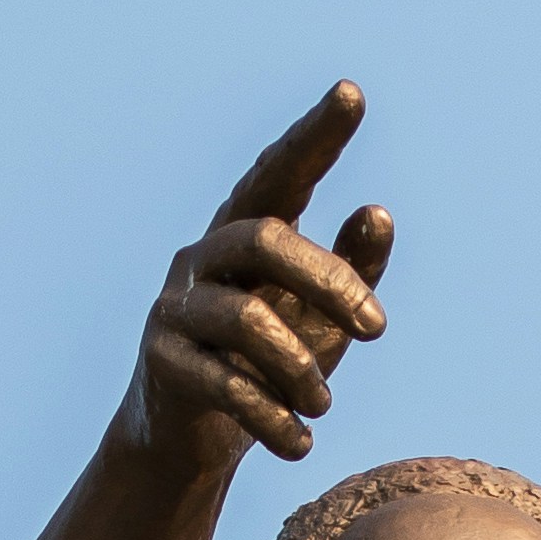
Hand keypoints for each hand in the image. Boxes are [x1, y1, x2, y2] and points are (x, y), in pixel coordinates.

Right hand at [125, 78, 393, 477]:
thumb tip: (377, 212)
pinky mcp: (162, 364)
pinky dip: (271, 418)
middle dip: (328, 281)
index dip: (314, 137)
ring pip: (245, 319)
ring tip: (324, 405)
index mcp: (245, 235)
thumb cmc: (265, 369)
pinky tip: (299, 443)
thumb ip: (352, 271)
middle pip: (264, 239)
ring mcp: (175, 309)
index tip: (352, 94)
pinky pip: (224, 384)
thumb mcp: (320, 321)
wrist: (189, 445)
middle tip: (378, 330)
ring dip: (299, 368)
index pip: (280, 174)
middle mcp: (204, 258)